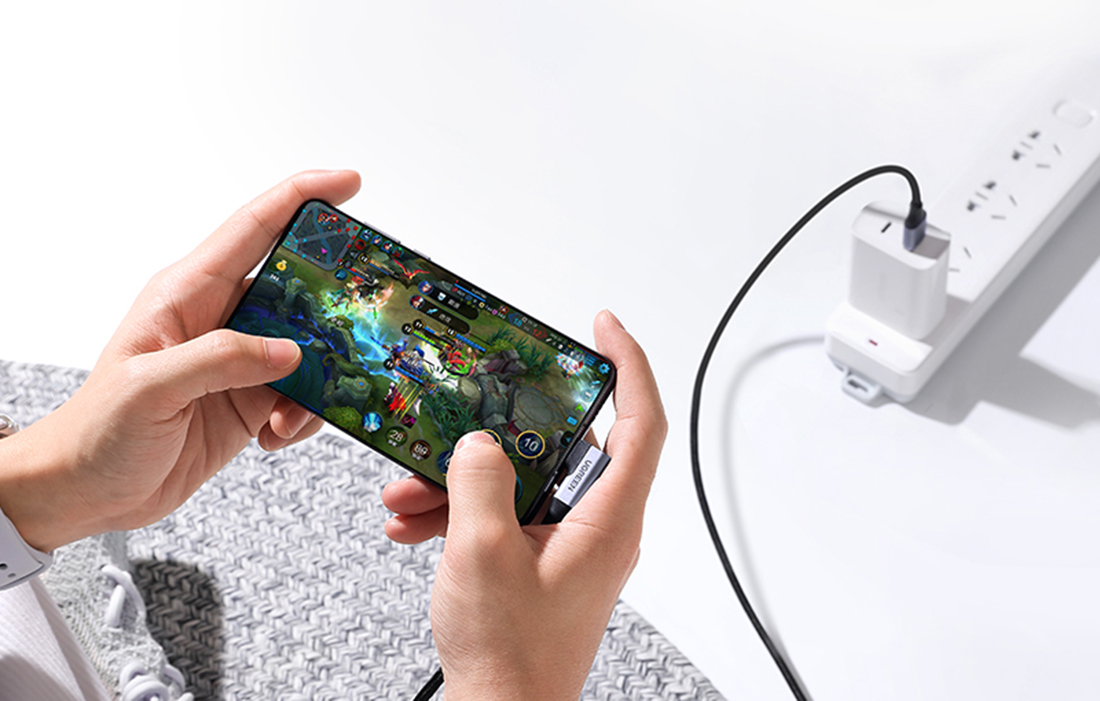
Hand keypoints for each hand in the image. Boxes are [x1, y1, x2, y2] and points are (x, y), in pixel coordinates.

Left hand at [0, 170, 360, 551]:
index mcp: (188, 293)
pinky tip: (275, 435)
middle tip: (365, 321)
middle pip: (298, 286)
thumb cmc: (98, 431)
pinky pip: (304, 393)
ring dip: (320, 379)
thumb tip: (289, 352)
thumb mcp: (149, 387)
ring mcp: (241, 360)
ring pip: (310, 347)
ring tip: (292, 414)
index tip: (349, 184)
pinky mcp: (252, 399)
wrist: (87, 491)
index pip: (254, 229)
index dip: (302, 199)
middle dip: (335, 303)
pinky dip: (305, 415)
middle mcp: (221, 319)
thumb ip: (221, 359)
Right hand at [382, 311, 666, 700]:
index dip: (629, 366)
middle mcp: (595, 527)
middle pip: (562, 446)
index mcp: (607, 520)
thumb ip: (480, 479)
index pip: (640, 422)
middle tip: (465, 411)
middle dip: (497, 431)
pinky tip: (414, 523)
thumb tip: (480, 442)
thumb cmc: (510, 658)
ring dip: (462, 479)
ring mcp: (565, 545)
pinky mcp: (537, 561)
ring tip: (410, 491)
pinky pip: (502, 515)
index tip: (604, 327)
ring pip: (519, 481)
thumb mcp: (482, 553)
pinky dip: (459, 512)